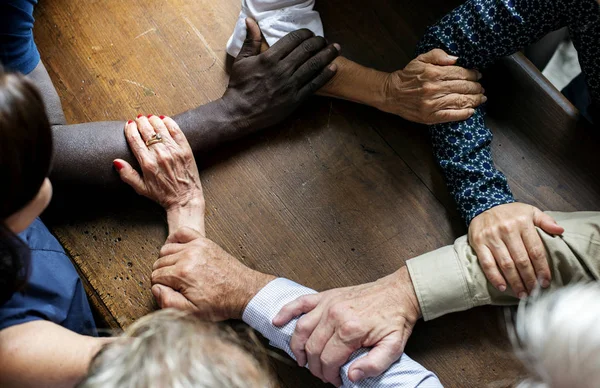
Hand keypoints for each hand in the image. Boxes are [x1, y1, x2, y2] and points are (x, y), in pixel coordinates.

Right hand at [114, 115, 204, 234]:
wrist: (185, 199)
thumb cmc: (163, 195)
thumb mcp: (141, 188)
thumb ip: (128, 175)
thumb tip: (116, 161)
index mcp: (147, 163)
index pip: (135, 139)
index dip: (130, 129)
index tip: (129, 124)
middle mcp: (160, 155)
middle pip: (147, 131)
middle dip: (141, 122)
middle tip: (139, 119)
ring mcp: (174, 151)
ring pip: (161, 128)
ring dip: (153, 120)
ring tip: (150, 118)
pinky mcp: (185, 150)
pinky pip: (176, 131)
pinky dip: (169, 123)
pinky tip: (164, 119)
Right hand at [151, 227, 274, 320]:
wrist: (243, 291)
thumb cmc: (219, 303)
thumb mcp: (192, 312)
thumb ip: (168, 302)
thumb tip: (156, 288)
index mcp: (182, 274)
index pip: (155, 277)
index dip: (161, 287)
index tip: (172, 292)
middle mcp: (188, 256)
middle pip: (159, 263)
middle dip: (163, 275)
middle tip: (175, 285)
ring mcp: (196, 246)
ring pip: (167, 249)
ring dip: (167, 260)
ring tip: (177, 272)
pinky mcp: (204, 241)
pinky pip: (182, 232)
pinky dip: (175, 239)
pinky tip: (178, 251)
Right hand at [222, 18, 339, 129]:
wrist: (239, 113)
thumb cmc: (239, 86)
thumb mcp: (241, 61)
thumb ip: (250, 40)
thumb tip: (250, 21)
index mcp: (269, 58)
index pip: (293, 39)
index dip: (305, 34)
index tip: (310, 33)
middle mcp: (282, 70)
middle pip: (307, 50)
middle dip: (319, 42)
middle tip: (324, 40)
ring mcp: (290, 85)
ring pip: (313, 65)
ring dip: (327, 55)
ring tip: (335, 49)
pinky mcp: (295, 100)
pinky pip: (314, 85)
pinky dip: (325, 75)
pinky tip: (333, 68)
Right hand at [272, 267, 420, 385]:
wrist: (398, 292)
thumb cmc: (395, 319)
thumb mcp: (393, 347)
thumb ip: (374, 364)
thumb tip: (352, 376)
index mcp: (350, 329)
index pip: (328, 359)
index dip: (329, 375)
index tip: (335, 380)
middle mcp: (335, 315)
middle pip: (312, 347)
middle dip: (314, 366)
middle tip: (322, 373)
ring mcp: (328, 303)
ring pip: (301, 329)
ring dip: (297, 347)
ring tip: (301, 359)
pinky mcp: (326, 295)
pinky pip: (300, 303)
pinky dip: (286, 312)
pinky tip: (278, 321)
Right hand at [378, 49, 484, 123]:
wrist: (391, 94)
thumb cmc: (407, 76)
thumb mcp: (420, 59)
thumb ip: (438, 55)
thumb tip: (456, 59)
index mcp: (433, 73)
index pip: (460, 73)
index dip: (472, 74)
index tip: (478, 75)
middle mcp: (434, 89)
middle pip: (463, 87)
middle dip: (475, 87)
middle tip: (481, 87)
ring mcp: (432, 104)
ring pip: (460, 101)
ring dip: (474, 100)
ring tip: (481, 98)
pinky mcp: (430, 117)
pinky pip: (451, 116)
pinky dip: (463, 114)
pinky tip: (471, 111)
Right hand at [468, 203, 564, 297]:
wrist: (483, 205)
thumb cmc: (509, 212)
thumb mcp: (529, 211)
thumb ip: (545, 221)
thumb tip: (560, 231)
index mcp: (522, 223)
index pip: (535, 250)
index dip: (542, 268)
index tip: (546, 281)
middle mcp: (507, 230)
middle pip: (521, 260)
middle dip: (529, 279)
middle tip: (534, 292)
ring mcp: (491, 237)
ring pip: (505, 264)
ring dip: (515, 282)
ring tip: (522, 293)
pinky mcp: (478, 242)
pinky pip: (487, 263)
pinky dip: (495, 277)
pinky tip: (502, 287)